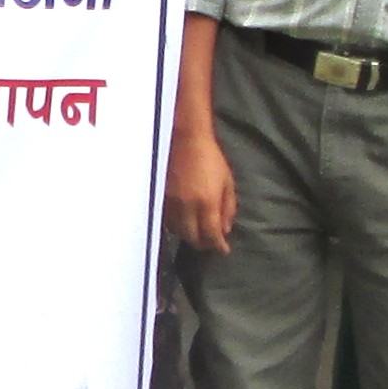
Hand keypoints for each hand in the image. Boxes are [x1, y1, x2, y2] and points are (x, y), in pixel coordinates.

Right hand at [166, 125, 236, 256]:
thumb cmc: (210, 158)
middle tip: (210, 243)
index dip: (218, 246)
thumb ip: (228, 207)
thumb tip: (225, 229)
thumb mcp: (227, 181)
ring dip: (188, 235)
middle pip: (192, 238)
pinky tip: (183, 222)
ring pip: (177, 231)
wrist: (184, 138)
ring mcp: (170, 203)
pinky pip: (167, 221)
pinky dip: (176, 226)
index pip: (211, 235)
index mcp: (207, 202)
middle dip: (203, 244)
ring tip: (196, 233)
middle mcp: (187, 207)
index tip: (223, 249)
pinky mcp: (159, 198)